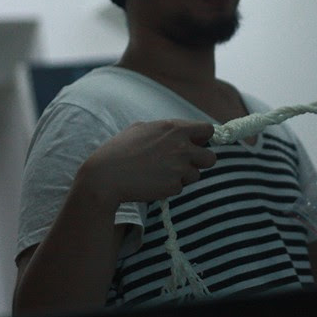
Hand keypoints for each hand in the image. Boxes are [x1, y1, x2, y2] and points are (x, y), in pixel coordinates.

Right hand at [80, 119, 216, 205]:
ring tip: (160, 173)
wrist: (105, 176)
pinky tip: (152, 183)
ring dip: (182, 176)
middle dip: (200, 162)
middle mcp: (181, 147)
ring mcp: (179, 167)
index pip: (207, 130)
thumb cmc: (119, 150)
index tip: (196, 144)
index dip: (203, 139)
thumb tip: (179, 131)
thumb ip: (165, 129)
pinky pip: (179, 188)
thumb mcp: (140, 128)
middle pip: (211, 158)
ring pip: (195, 175)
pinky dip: (169, 187)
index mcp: (174, 128)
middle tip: (185, 164)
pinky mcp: (174, 186)